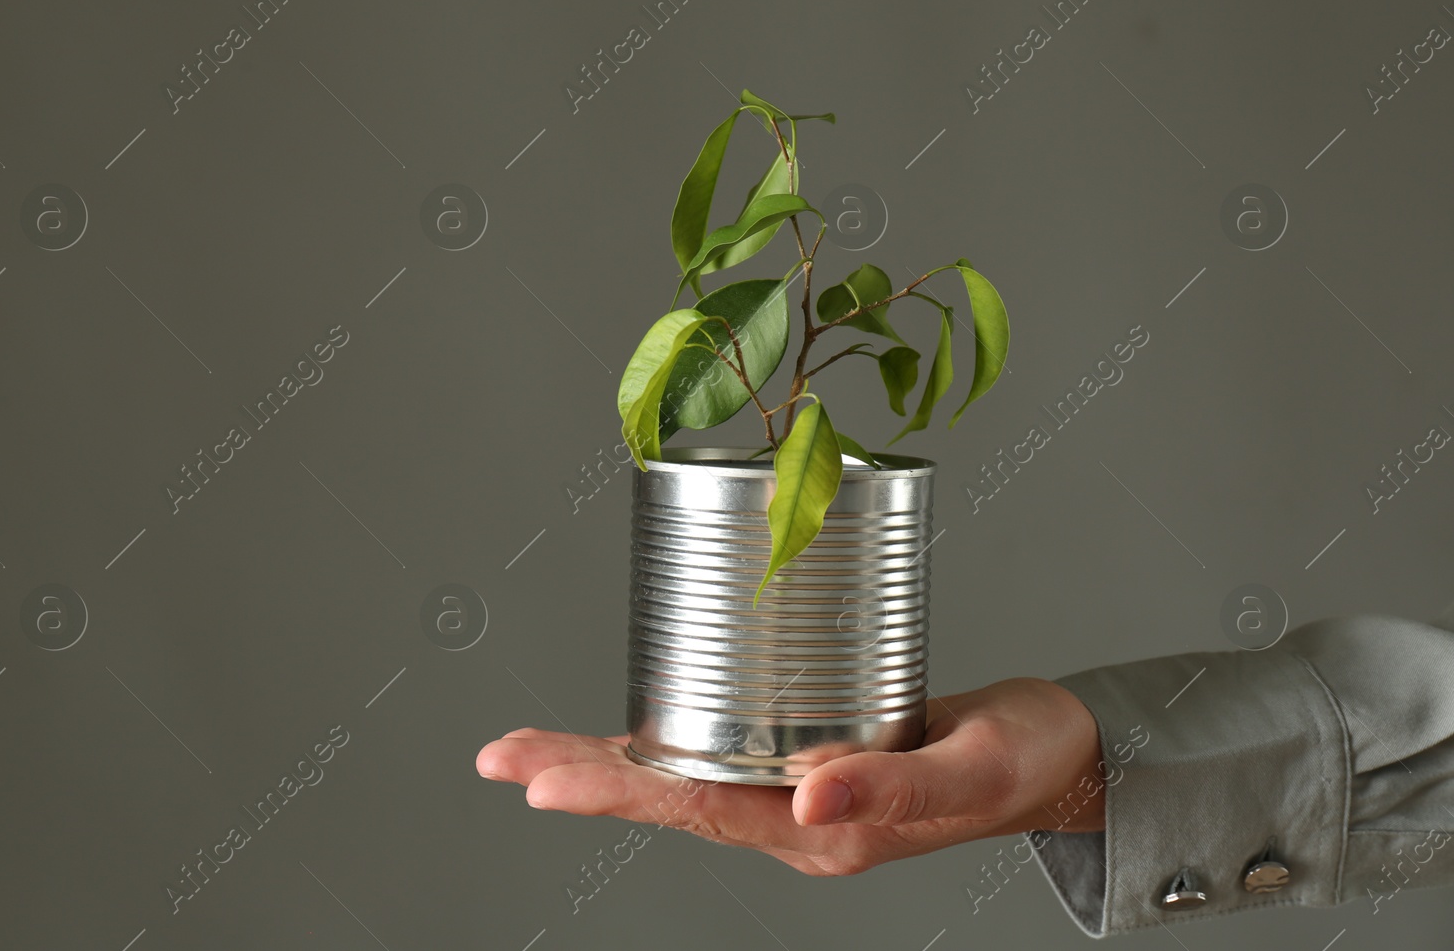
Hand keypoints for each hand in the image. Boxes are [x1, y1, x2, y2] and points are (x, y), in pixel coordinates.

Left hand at [475, 677, 1101, 875]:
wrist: (1063, 755)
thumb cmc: (1028, 759)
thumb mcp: (972, 767)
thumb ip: (894, 789)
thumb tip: (809, 798)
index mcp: (824, 832)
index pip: (697, 808)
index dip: (615, 791)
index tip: (536, 777)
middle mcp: (798, 820)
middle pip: (671, 796)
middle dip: (582, 775)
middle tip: (498, 755)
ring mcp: (800, 795)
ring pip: (685, 777)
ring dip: (608, 761)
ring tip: (531, 747)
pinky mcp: (811, 758)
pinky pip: (722, 754)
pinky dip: (664, 741)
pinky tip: (631, 730)